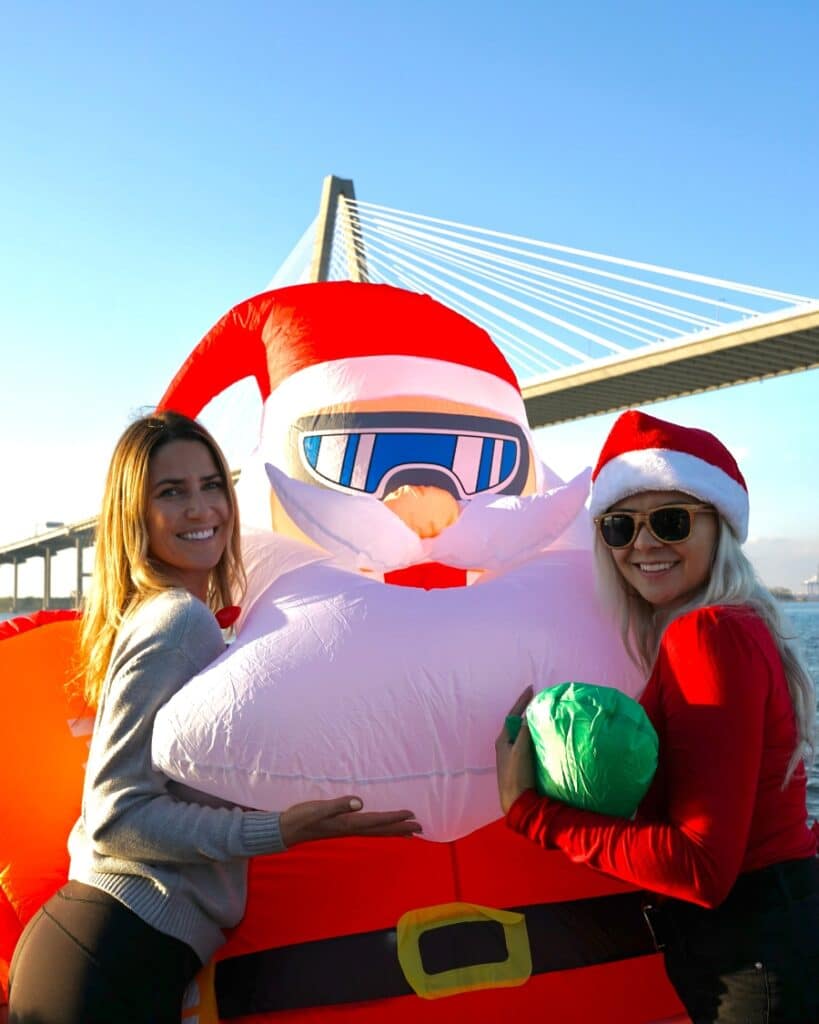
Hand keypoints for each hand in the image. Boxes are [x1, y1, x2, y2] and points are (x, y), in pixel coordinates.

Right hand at [280, 797, 421, 846]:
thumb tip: (359, 803)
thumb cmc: (302, 817)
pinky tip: (382, 827)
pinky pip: (367, 830)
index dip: (395, 818)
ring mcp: (347, 830)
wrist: (287, 829)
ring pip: (376, 832)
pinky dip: (380, 829)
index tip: (412, 815)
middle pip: (381, 830)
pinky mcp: (342, 827)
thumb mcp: (318, 808)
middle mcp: (351, 829)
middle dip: (401, 828)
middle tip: (420, 827)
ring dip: (393, 831)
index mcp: (348, 823)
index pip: (377, 821)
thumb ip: (338, 805)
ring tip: (409, 832)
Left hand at [495, 686, 535, 813]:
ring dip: (533, 726)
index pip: (512, 715)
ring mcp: (514, 756)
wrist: (517, 802)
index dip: (522, 701)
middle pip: (519, 724)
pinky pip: (530, 746)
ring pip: (525, 735)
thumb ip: (524, 732)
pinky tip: (546, 738)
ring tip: (545, 717)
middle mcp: (507, 746)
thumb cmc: (516, 775)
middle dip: (528, 713)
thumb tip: (529, 715)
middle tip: (540, 702)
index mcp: (503, 740)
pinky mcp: (523, 766)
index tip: (531, 689)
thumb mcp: (520, 750)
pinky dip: (537, 739)